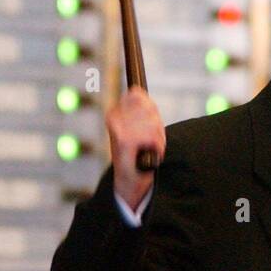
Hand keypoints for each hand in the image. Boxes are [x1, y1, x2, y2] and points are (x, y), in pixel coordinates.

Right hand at [106, 86, 165, 211]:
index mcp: (114, 112)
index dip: (150, 108)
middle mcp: (113, 118)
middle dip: (156, 124)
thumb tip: (136, 90)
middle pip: (148, 107)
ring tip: (150, 148)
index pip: (137, 95)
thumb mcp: (141, 126)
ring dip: (157, 137)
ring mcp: (117, 129)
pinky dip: (156, 146)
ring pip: (151, 121)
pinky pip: (150, 135)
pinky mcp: (123, 142)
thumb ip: (140, 107)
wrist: (130, 181)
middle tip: (151, 140)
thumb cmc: (138, 153)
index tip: (150, 124)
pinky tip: (149, 153)